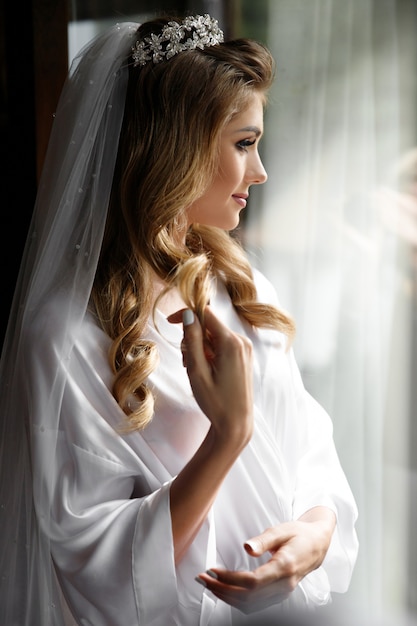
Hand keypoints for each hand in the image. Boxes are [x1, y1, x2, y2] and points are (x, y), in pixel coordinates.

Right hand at [169, 306, 253, 447]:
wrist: (236, 424)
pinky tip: (206, 370)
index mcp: (231, 343)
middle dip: (193, 337)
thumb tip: (188, 314)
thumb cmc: (215, 401)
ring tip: (196, 370)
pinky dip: (210, 352)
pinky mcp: (244, 355)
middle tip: (186, 361)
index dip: (187, 314)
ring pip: (214, 335)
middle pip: (210, 324)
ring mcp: (245, 348)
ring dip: (200, 347)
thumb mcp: (197, 371)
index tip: (170, 322)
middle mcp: (242, 341)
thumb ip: (192, 340)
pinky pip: (222, 344)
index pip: (206, 313)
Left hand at [196, 507, 335, 613]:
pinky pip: (255, 605)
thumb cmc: (299, 535)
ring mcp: (282, 593)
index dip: (229, 579)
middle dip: (221, 589)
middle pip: (248, 597)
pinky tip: (224, 590)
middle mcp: (284, 585)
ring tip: (208, 584)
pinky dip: (236, 600)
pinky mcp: (278, 595)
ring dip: (226, 597)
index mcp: (285, 567)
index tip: (212, 570)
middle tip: (202, 578)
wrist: (317, 545)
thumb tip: (246, 547)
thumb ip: (263, 540)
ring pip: (250, 605)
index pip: (252, 582)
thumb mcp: (281, 530)